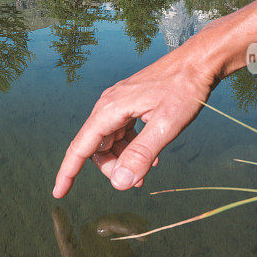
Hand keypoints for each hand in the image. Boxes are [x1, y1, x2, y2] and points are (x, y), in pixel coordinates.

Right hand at [52, 45, 219, 197]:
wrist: (198, 63)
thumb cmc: (184, 90)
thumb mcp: (165, 126)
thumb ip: (140, 154)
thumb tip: (119, 182)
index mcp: (110, 109)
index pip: (80, 147)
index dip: (68, 172)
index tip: (58, 193)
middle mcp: (109, 105)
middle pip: (96, 148)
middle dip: (112, 168)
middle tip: (138, 181)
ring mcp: (119, 104)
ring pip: (110, 141)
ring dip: (124, 159)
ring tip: (149, 169)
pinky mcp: (131, 104)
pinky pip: (122, 132)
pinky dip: (132, 147)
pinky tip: (152, 155)